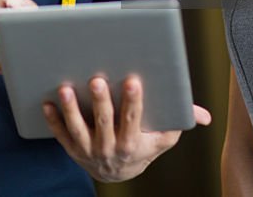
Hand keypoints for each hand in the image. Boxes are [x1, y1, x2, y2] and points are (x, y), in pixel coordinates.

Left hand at [43, 75, 211, 182]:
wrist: (117, 173)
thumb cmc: (142, 146)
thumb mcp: (163, 138)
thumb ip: (181, 122)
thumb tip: (205, 115)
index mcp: (132, 144)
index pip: (133, 121)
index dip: (133, 102)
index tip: (133, 81)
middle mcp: (109, 149)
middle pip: (104, 124)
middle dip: (101, 102)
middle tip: (97, 79)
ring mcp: (88, 151)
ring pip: (78, 129)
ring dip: (71, 109)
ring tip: (66, 89)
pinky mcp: (71, 150)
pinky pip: (60, 135)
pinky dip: (53, 120)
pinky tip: (47, 102)